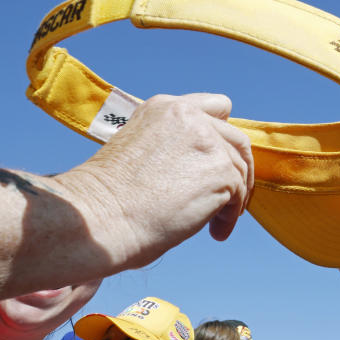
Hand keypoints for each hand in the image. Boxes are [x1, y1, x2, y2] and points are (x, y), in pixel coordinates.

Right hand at [59, 93, 253, 267]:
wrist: (99, 217)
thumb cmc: (108, 198)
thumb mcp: (139, 150)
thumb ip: (173, 146)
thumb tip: (201, 167)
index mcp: (164, 108)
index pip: (216, 107)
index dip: (224, 135)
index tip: (222, 160)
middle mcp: (188, 117)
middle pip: (236, 140)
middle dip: (238, 170)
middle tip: (230, 198)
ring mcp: (207, 142)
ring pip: (240, 170)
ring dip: (233, 199)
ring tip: (216, 224)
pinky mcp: (220, 171)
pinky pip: (239, 194)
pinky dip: (229, 217)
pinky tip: (215, 232)